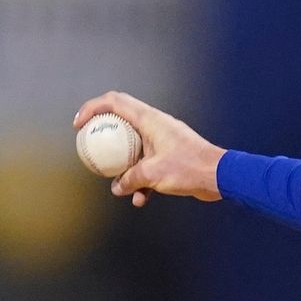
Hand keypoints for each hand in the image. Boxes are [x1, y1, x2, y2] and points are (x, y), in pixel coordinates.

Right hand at [73, 92, 224, 207]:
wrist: (221, 176)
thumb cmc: (191, 168)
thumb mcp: (153, 174)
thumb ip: (131, 179)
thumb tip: (117, 187)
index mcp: (150, 120)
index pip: (115, 101)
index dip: (92, 108)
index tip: (79, 125)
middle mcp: (156, 126)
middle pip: (122, 123)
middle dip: (105, 137)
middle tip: (92, 150)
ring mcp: (164, 141)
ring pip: (135, 148)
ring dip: (125, 166)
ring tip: (117, 184)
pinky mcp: (171, 156)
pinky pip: (149, 165)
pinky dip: (142, 180)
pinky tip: (140, 199)